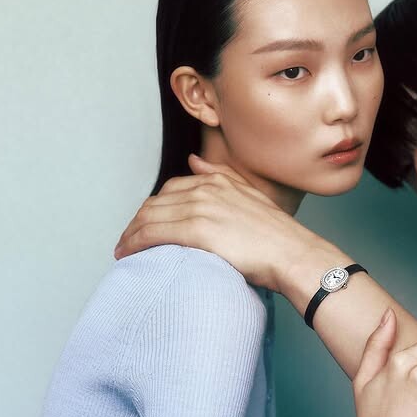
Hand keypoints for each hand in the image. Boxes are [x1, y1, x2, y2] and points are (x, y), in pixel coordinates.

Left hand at [113, 155, 317, 290]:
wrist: (292, 253)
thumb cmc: (277, 236)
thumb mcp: (249, 195)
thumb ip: (219, 177)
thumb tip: (194, 162)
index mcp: (216, 181)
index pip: (170, 189)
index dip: (154, 208)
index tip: (147, 223)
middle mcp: (204, 189)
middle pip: (155, 202)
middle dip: (137, 221)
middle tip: (129, 239)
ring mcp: (199, 208)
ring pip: (148, 217)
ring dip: (130, 234)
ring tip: (124, 249)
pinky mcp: (195, 230)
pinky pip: (152, 234)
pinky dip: (134, 243)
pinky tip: (128, 253)